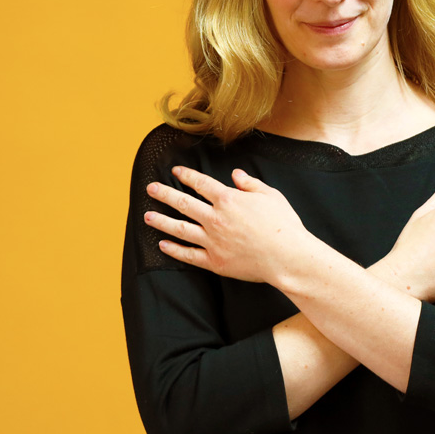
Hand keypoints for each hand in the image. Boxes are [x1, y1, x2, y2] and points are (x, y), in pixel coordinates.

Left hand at [144, 166, 314, 282]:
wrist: (287, 256)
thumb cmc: (283, 225)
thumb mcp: (270, 195)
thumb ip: (250, 184)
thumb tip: (236, 175)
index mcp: (228, 199)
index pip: (201, 184)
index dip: (186, 175)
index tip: (175, 171)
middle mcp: (215, 219)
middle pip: (183, 203)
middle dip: (164, 194)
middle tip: (150, 188)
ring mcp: (213, 241)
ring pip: (181, 229)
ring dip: (162, 221)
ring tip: (147, 216)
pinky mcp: (215, 261)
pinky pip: (189, 255)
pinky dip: (175, 250)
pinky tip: (163, 245)